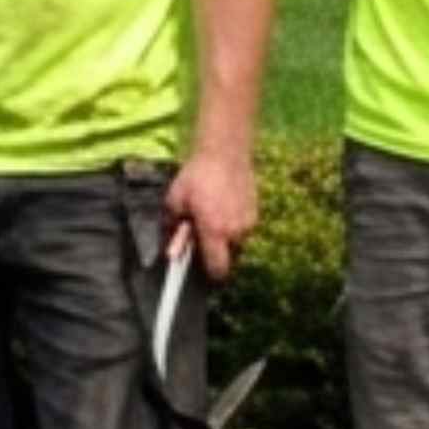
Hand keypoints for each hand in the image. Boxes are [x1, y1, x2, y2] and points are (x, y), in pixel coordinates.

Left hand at [165, 144, 255, 278]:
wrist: (225, 153)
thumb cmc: (195, 178)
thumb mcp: (175, 203)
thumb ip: (174, 231)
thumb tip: (172, 254)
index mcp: (214, 232)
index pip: (218, 270)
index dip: (209, 275)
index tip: (200, 272)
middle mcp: (235, 232)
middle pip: (228, 259)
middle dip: (215, 253)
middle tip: (201, 236)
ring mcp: (249, 223)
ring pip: (237, 244)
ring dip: (225, 239)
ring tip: (211, 218)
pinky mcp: (256, 213)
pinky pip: (243, 230)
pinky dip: (233, 227)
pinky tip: (222, 209)